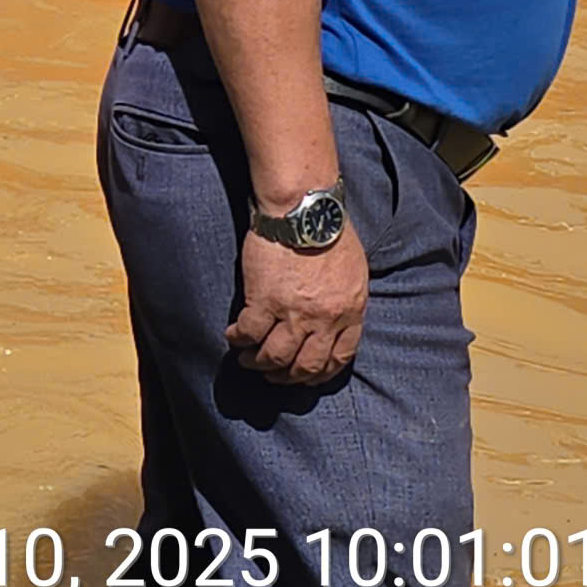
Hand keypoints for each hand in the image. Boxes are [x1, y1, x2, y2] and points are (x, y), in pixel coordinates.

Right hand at [228, 219, 367, 385]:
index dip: (319, 373)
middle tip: (273, 375)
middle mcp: (324, 321)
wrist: (304, 210)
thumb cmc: (331, 232)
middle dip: (287, 376)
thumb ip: (346, 301)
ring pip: (275, 356)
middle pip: (305, 365)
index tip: (306, 374)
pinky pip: (249, 333)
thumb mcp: (354, 273)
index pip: (338, 359)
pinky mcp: (264, 300)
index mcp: (350, 313)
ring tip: (248, 359)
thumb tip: (334, 316)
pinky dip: (238, 339)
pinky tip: (232, 336)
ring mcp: (294, 313)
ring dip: (259, 363)